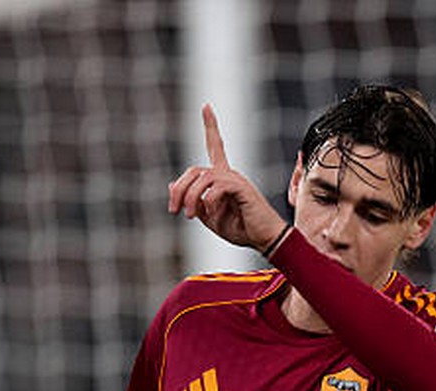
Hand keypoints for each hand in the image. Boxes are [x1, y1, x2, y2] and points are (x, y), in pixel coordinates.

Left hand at [168, 104, 287, 251]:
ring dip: (190, 197)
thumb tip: (171, 185)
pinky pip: (217, 187)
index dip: (211, 126)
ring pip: (202, 179)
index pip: (216, 146)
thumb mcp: (209, 217)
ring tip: (190, 216)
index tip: (206, 106)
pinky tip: (211, 213)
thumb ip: (193, 202)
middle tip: (174, 210)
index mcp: (222, 178)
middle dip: (180, 190)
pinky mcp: (241, 188)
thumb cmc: (241, 229)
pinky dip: (209, 201)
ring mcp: (236, 179)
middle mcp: (229, 174)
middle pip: (194, 170)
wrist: (265, 239)